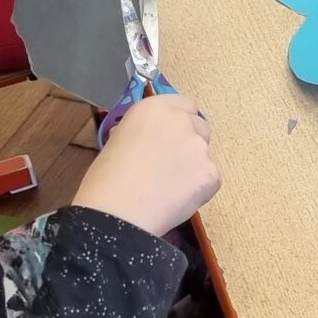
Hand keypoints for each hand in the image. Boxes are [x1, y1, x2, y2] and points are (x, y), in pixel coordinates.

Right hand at [76, 92, 220, 234]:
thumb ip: (141, 133)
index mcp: (154, 108)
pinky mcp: (211, 174)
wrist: (118, 212)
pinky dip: (197, 190)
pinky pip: (209, 180)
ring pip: (204, 155)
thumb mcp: (117, 141)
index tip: (171, 136)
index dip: (179, 121)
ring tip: (168, 188)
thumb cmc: (105, 180)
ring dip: (193, 167)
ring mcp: (199, 147)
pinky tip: (174, 201)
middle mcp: (181, 121)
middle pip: (199, 126)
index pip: (184, 104)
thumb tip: (147, 141)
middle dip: (189, 143)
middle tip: (170, 165)